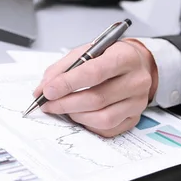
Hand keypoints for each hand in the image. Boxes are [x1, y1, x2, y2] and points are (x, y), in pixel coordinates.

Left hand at [33, 39, 158, 136]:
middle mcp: (136, 80)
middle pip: (97, 98)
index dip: (68, 83)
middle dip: (66, 103)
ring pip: (103, 118)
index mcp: (124, 57)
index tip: (49, 91)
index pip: (94, 72)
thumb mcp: (86, 52)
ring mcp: (137, 102)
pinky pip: (107, 129)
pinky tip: (79, 114)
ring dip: (75, 115)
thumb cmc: (109, 56)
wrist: (136, 64)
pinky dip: (87, 124)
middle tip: (48, 103)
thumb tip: (43, 89)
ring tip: (63, 108)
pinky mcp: (134, 118)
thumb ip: (62, 68)